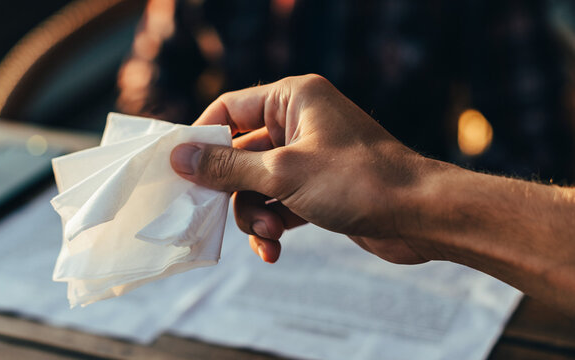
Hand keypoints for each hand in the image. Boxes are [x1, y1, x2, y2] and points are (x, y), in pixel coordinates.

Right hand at [170, 74, 441, 263]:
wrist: (420, 217)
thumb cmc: (357, 181)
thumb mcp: (282, 173)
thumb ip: (227, 166)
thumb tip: (180, 156)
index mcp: (292, 98)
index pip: (229, 110)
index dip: (202, 139)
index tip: (180, 170)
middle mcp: (299, 122)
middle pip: (239, 154)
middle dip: (234, 191)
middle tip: (217, 215)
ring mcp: (309, 157)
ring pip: (256, 185)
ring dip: (255, 215)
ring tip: (269, 236)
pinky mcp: (317, 188)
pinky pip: (278, 204)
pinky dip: (273, 225)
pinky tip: (273, 249)